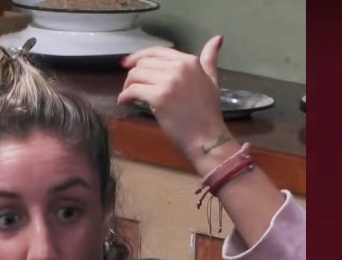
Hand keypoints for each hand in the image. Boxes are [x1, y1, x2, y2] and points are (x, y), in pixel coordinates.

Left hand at [117, 35, 231, 169]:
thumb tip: (217, 38)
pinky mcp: (158, 97)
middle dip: (134, 74)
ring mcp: (169, 82)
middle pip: (144, 63)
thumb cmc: (209, 113)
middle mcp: (179, 67)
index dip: (140, 56)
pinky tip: (124, 102)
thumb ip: (209, 60)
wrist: (208, 139)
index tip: (128, 64)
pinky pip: (133, 91)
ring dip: (128, 85)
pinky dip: (125, 96)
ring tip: (127, 95)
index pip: (158, 51)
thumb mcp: (212, 80)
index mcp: (190, 61)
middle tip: (130, 86)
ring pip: (136, 75)